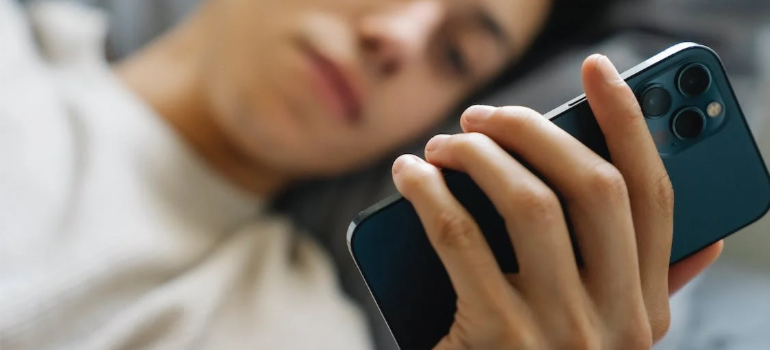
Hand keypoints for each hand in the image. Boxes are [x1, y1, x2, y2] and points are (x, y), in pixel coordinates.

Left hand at [391, 55, 721, 349]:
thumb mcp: (608, 339)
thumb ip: (650, 291)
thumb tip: (705, 240)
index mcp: (646, 308)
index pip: (655, 195)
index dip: (631, 122)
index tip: (600, 71)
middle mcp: (616, 320)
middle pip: (593, 187)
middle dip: (535, 130)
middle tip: (484, 115)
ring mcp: (559, 332)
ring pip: (528, 202)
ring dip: (478, 156)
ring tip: (444, 144)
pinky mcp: (497, 339)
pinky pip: (459, 237)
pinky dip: (429, 193)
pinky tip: (411, 176)